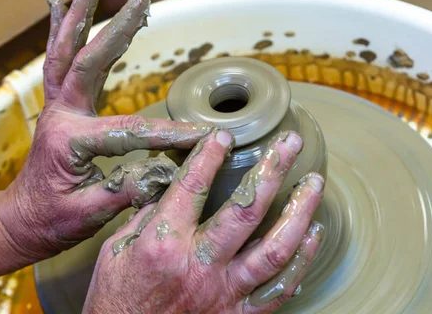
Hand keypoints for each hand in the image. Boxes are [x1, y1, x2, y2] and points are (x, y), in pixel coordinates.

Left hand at [0, 0, 212, 261]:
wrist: (23, 218)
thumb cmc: (52, 220)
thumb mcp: (87, 215)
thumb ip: (123, 193)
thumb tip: (166, 175)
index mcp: (70, 142)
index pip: (129, 131)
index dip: (170, 134)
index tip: (205, 136)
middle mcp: (61, 115)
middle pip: (88, 62)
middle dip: (117, 29)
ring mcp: (57, 106)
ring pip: (66, 51)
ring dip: (80, 15)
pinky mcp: (59, 105)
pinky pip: (57, 60)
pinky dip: (62, 31)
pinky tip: (63, 6)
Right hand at [83, 129, 324, 313]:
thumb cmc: (117, 300)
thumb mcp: (117, 251)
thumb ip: (148, 216)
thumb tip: (172, 186)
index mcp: (164, 244)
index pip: (193, 187)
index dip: (210, 155)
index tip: (224, 135)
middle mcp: (199, 266)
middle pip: (246, 211)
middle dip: (273, 170)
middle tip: (291, 143)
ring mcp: (224, 293)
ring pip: (274, 250)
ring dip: (300, 212)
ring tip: (314, 184)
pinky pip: (279, 290)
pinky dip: (301, 262)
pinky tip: (312, 235)